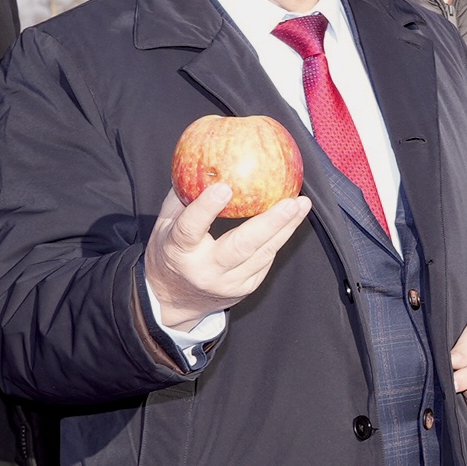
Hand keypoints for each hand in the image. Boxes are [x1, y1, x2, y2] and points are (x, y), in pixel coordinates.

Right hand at [143, 179, 309, 332]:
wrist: (174, 301)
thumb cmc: (170, 253)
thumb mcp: (165, 226)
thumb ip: (183, 197)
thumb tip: (205, 164)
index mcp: (179, 252)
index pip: (190, 229)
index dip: (206, 209)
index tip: (224, 187)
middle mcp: (205, 271)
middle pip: (241, 247)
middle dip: (270, 223)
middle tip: (291, 201)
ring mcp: (227, 283)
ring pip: (262, 254)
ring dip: (285, 228)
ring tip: (301, 204)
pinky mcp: (244, 289)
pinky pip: (265, 261)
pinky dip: (278, 239)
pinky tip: (291, 220)